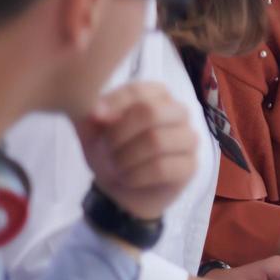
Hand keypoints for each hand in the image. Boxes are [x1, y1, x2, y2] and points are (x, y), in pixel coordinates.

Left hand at [74, 82, 197, 219]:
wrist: (119, 188)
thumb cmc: (109, 150)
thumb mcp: (91, 128)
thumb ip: (89, 112)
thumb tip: (98, 112)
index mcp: (157, 95)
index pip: (137, 91)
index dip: (113, 106)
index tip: (95, 120)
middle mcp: (178, 112)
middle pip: (151, 112)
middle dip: (119, 135)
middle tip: (106, 150)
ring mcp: (188, 139)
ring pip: (157, 141)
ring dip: (126, 157)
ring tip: (116, 167)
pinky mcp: (190, 166)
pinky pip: (162, 168)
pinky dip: (136, 176)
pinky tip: (128, 179)